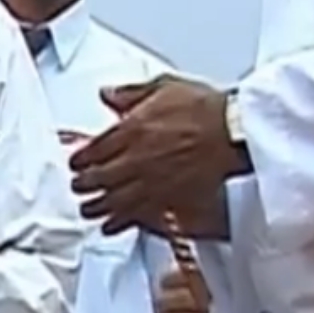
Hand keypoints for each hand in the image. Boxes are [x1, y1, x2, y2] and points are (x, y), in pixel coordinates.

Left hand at [69, 75, 242, 234]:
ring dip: (96, 206)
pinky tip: (112, 225)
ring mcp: (151, 182)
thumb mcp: (165, 87)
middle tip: (78, 186)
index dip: (81, 159)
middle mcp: (135, 159)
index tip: (76, 163)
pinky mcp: (169, 200)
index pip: (94, 149)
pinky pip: (136, 215)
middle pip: (98, 177)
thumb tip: (108, 94)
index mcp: (130, 130)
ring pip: (112, 199)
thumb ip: (131, 93)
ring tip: (87, 209)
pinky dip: (120, 222)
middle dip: (83, 184)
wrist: (237, 133)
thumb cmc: (207, 109)